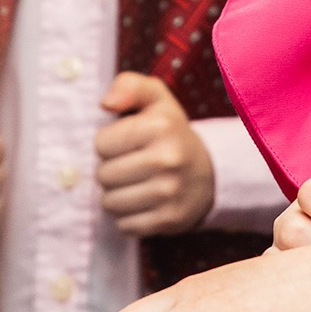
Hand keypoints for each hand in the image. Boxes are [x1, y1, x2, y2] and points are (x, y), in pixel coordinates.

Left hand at [94, 73, 214, 236]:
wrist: (209, 172)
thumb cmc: (169, 132)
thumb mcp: (155, 99)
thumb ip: (129, 86)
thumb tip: (105, 103)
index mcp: (161, 126)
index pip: (101, 143)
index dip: (108, 143)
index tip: (125, 143)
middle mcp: (168, 159)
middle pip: (103, 175)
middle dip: (109, 171)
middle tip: (129, 165)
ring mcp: (170, 193)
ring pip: (110, 203)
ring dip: (115, 195)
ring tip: (133, 184)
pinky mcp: (169, 220)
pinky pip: (125, 225)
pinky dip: (127, 216)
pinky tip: (142, 202)